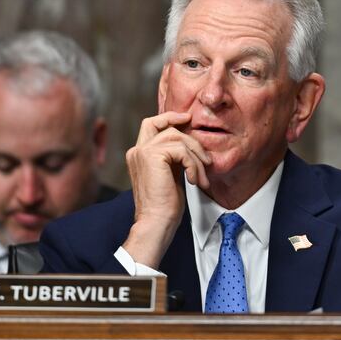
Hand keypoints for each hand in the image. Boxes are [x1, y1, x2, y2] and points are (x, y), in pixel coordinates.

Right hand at [122, 111, 210, 268]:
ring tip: (202, 177)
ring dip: (195, 157)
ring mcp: (142, 152)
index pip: (152, 124)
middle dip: (186, 133)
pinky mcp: (152, 156)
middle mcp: (137, 150)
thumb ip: (174, 156)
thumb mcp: (171, 173)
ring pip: (177, 138)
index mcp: (139, 154)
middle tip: (204, 153)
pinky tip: (194, 181)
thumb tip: (190, 142)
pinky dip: (193, 165)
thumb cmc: (164, 205)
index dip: (169, 117)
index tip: (188, 120)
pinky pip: (181, 151)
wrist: (156, 222)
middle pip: (163, 124)